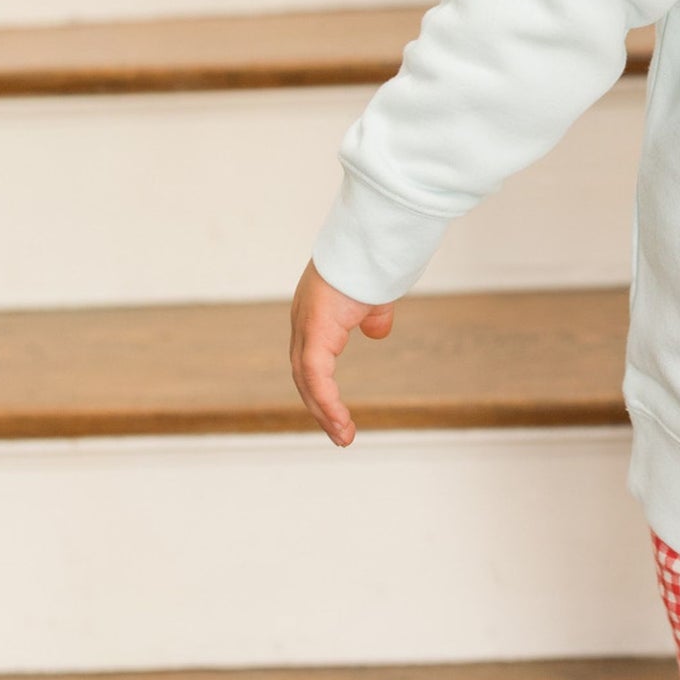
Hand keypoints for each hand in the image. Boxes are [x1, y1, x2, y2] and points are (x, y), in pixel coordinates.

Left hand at [289, 260, 394, 445]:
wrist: (373, 243)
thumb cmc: (374, 262)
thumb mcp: (375, 298)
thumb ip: (372, 316)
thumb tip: (375, 333)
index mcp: (316, 315)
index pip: (312, 360)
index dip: (323, 388)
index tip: (337, 414)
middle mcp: (304, 322)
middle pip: (305, 375)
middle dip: (321, 408)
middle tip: (340, 435)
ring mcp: (306, 325)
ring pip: (307, 380)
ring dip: (324, 412)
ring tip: (343, 437)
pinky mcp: (315, 330)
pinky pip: (316, 375)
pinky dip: (326, 401)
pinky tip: (339, 421)